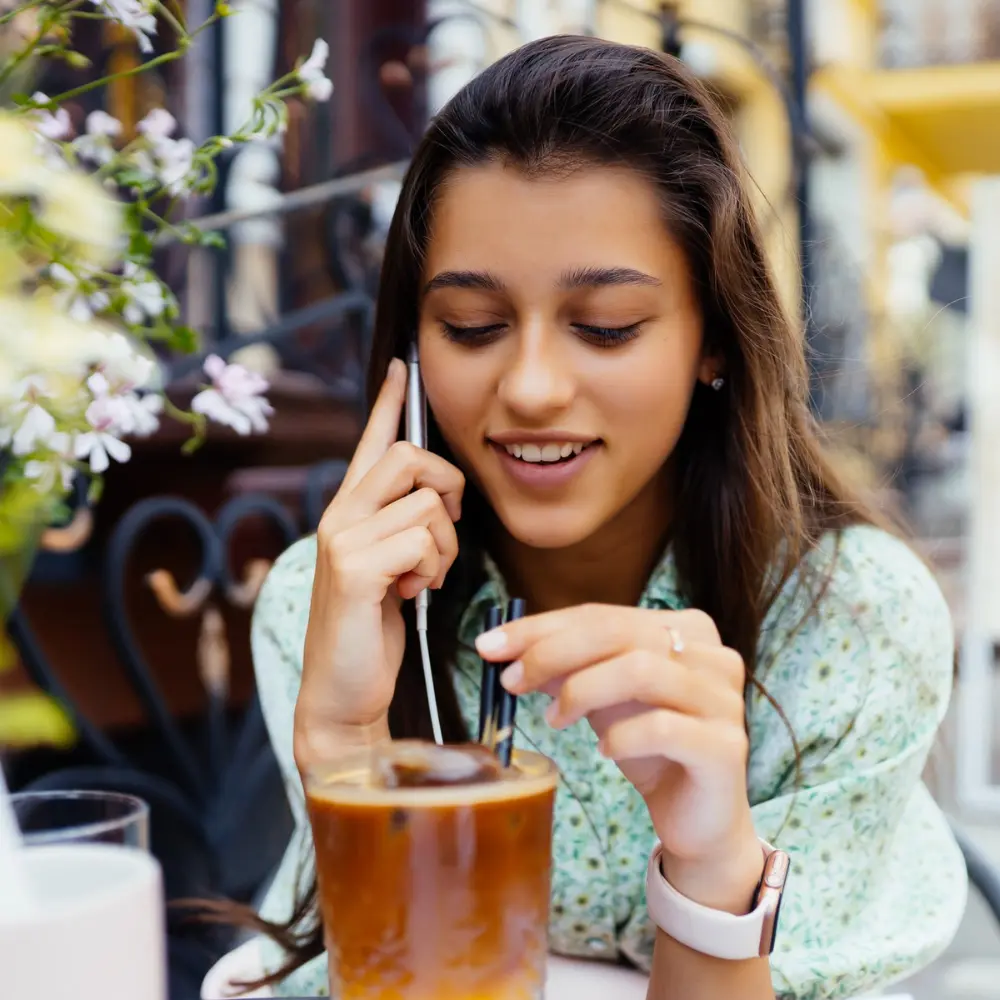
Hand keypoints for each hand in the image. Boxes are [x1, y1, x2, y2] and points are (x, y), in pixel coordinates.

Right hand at [295, 359, 464, 767]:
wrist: (343, 692)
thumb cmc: (372, 629)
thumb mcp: (391, 567)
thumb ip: (402, 529)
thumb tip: (439, 499)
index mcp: (349, 511)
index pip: (373, 443)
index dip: (390, 402)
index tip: (402, 367)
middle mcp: (339, 514)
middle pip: (412, 457)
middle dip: (450, 489)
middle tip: (447, 528)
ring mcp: (341, 539)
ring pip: (429, 507)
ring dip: (446, 549)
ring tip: (422, 579)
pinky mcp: (352, 568)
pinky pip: (423, 542)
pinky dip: (433, 570)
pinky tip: (411, 594)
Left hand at [475, 605, 762, 910]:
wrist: (697, 817)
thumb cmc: (649, 746)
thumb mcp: (601, 697)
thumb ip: (565, 666)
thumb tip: (505, 647)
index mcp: (687, 629)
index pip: (603, 615)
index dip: (541, 627)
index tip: (489, 645)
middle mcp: (713, 655)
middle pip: (619, 634)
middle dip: (553, 653)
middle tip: (511, 681)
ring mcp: (724, 699)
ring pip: (640, 670)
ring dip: (582, 691)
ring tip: (554, 719)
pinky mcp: (726, 747)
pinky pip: (661, 727)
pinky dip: (620, 736)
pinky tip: (604, 749)